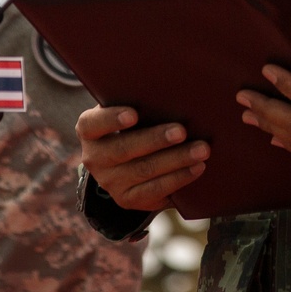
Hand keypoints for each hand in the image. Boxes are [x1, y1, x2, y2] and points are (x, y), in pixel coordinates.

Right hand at [75, 104, 209, 213]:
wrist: (124, 161)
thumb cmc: (134, 122)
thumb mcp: (128, 109)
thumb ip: (140, 101)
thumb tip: (173, 92)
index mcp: (89, 130)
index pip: (92, 124)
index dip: (111, 119)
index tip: (133, 114)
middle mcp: (94, 158)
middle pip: (124, 149)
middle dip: (156, 140)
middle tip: (182, 131)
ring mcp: (110, 182)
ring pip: (144, 171)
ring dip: (176, 160)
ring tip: (201, 150)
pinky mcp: (127, 199)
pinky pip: (155, 191)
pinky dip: (179, 178)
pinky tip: (197, 168)